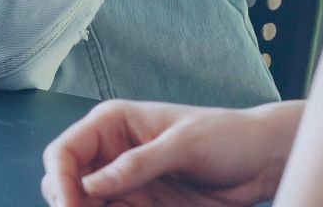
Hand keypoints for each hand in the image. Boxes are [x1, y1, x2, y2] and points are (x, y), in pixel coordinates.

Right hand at [41, 100, 299, 206]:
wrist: (262, 161)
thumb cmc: (228, 137)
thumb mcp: (183, 145)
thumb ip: (138, 164)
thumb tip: (92, 184)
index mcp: (114, 124)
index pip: (65, 152)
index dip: (60, 180)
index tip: (71, 206)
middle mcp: (111, 153)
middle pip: (66, 183)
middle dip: (68, 204)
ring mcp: (125, 183)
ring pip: (85, 205)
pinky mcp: (141, 205)